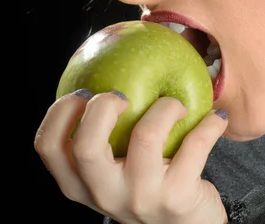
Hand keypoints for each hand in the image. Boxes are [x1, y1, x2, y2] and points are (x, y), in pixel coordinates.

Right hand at [34, 92, 228, 223]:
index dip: (59, 113)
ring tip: (177, 104)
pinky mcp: (176, 199)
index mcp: (80, 185)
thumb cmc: (149, 185)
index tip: (83, 91)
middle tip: (123, 95)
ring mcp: (140, 200)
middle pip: (85, 146)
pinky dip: (209, 124)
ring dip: (166, 108)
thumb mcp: (116, 170)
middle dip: (102, 108)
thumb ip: (105, 137)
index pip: (48, 148)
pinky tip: (217, 117)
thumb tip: (108, 65)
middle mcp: (104, 195)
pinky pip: (195, 145)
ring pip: (145, 137)